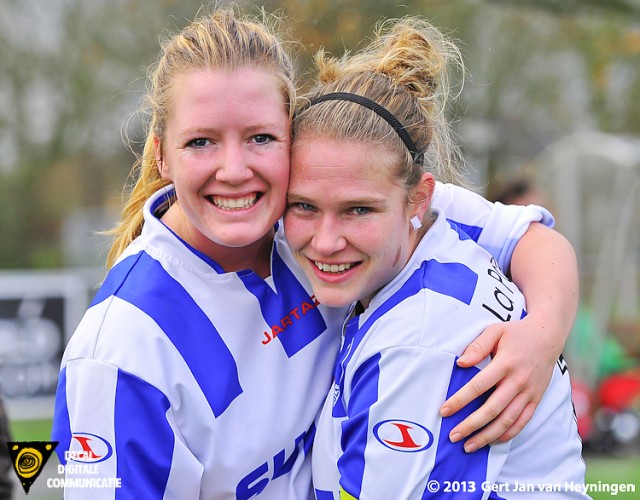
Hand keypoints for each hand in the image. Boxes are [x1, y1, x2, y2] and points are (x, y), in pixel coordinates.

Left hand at [439, 314, 561, 451]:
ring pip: (507, 421)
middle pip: (492, 409)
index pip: (478, 386)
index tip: (444, 411)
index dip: (460, 400)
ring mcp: (529, 393)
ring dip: (487, 436)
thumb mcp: (495, 331)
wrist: (548, 336)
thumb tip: (461, 363)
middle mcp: (518, 381)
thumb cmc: (516, 333)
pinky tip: (492, 441)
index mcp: (505, 363)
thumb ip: (477, 346)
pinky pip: (522, 422)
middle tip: (453, 436)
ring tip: (469, 445)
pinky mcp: (536, 399)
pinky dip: (507, 434)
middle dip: (471, 425)